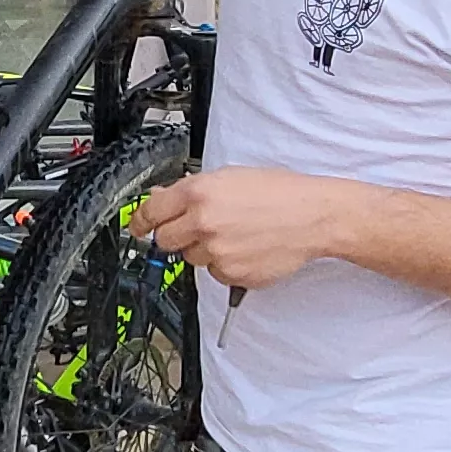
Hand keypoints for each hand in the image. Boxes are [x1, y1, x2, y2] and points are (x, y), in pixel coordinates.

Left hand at [126, 166, 353, 291]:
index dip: (141, 221)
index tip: (137, 228)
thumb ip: (192, 190)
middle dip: (176, 235)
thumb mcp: (230, 177)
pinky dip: (225, 264)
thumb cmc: (279, 192)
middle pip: (164, 241)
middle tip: (198, 228)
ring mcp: (216, 251)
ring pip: (190, 259)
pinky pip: (215, 273)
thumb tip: (162, 198)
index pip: (152, 212)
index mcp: (199, 193)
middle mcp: (203, 223)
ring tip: (234, 235)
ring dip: (204, 250)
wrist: (313, 216)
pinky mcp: (231, 274)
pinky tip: (245, 248)